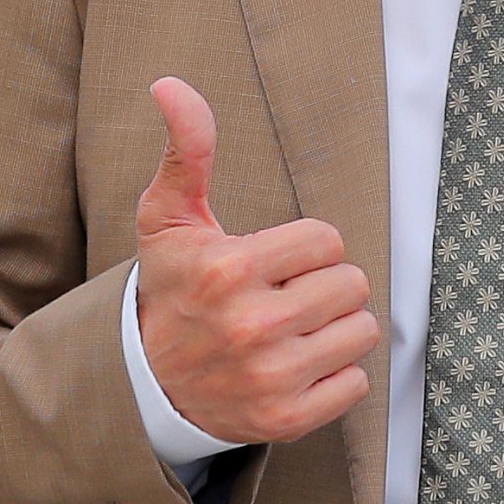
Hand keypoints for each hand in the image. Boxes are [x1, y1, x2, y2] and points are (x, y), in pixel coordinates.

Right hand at [135, 77, 377, 445]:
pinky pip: (356, 383)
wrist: (144, 383)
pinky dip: (335, 376)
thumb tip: (171, 85)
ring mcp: (271, 377)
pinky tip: (298, 366)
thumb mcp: (168, 219)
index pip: (327, 240)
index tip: (275, 262)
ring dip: (335, 329)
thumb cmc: (169, 290)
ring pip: (360, 331)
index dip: (306, 248)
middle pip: (351, 284)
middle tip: (287, 296)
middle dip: (324, 285)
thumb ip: (187, 150)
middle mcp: (252, 325)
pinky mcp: (286, 419)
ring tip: (295, 331)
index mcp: (229, 269)